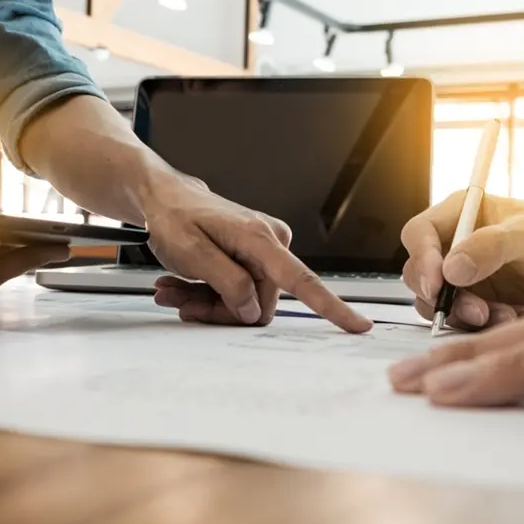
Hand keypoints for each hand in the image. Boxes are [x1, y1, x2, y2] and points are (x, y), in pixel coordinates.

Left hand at [142, 175, 370, 333]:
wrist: (166, 198)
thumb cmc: (175, 218)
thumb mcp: (191, 253)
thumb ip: (227, 282)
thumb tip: (252, 308)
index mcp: (260, 239)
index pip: (301, 279)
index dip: (331, 307)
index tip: (357, 325)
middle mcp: (271, 242)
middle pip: (258, 303)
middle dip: (219, 309)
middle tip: (183, 299)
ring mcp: (263, 250)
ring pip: (245, 301)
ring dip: (207, 302)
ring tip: (176, 289)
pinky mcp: (254, 257)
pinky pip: (240, 291)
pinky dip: (209, 293)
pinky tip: (183, 285)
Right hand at [400, 192, 523, 329]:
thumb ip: (493, 245)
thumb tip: (452, 266)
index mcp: (465, 213)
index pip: (420, 233)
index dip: (423, 258)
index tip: (439, 282)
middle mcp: (457, 244)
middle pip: (419, 271)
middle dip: (442, 295)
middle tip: (474, 310)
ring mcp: (464, 277)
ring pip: (435, 301)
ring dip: (462, 314)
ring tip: (501, 316)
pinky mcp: (474, 304)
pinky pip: (458, 321)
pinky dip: (479, 327)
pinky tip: (509, 320)